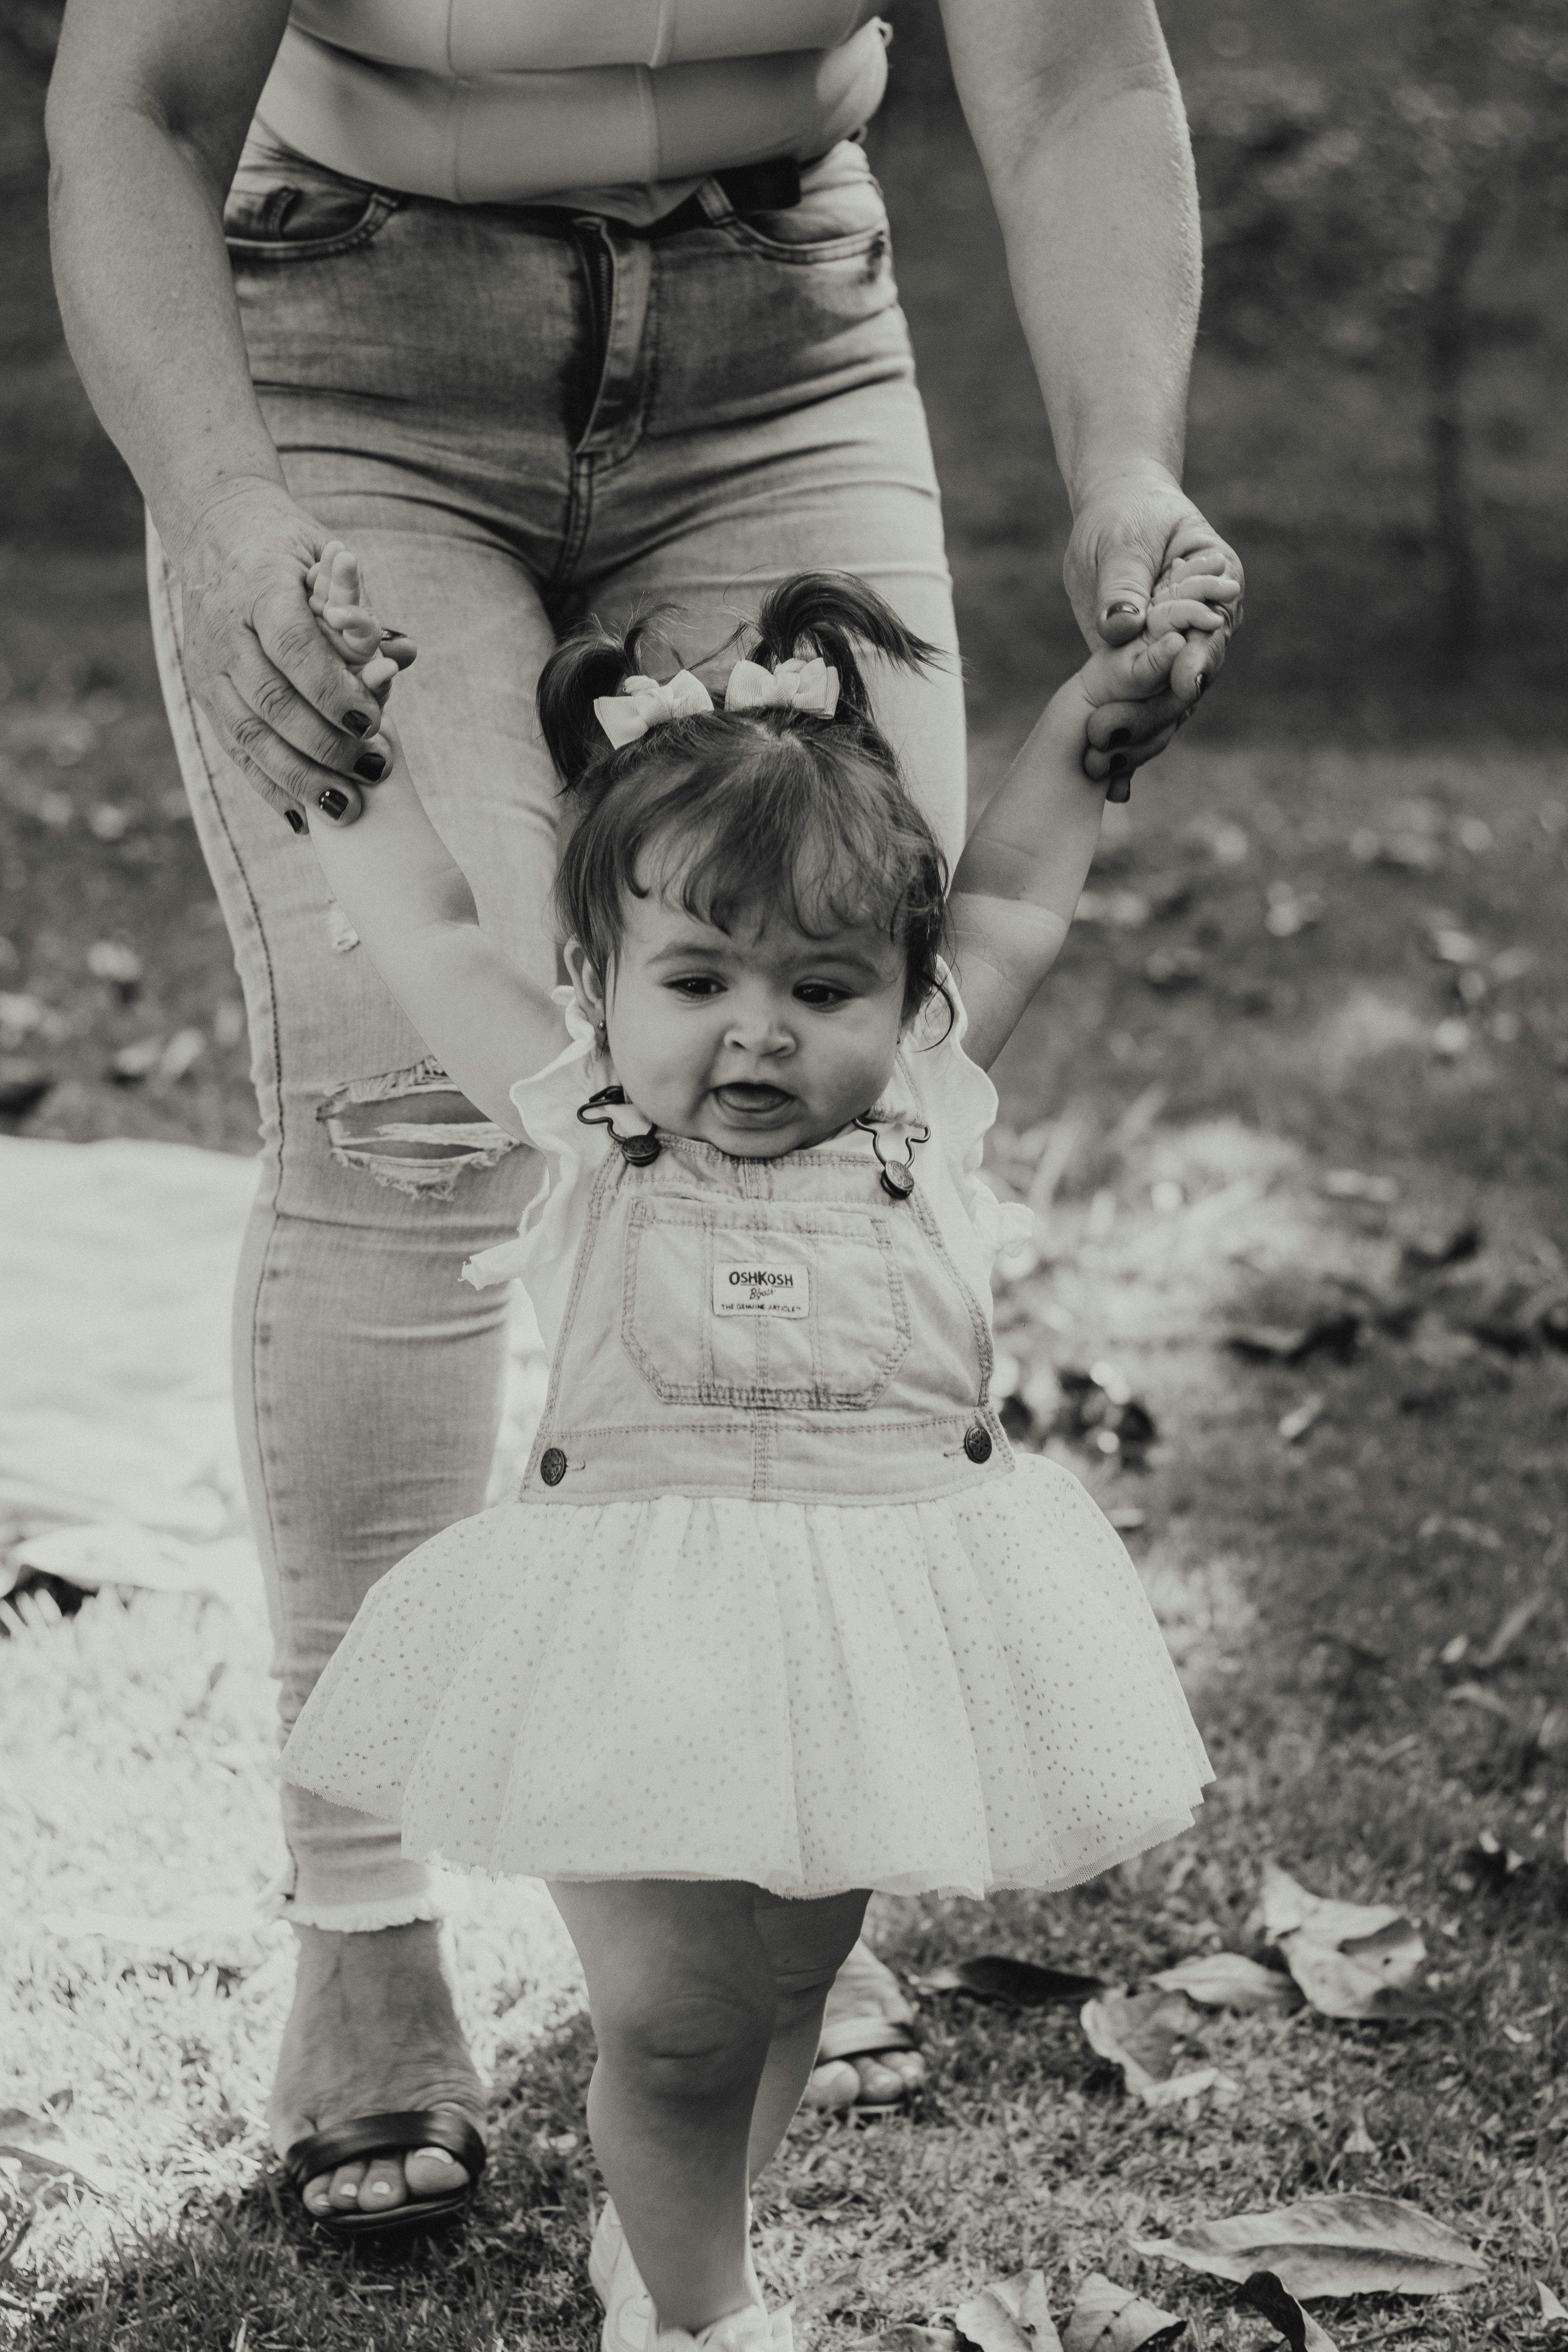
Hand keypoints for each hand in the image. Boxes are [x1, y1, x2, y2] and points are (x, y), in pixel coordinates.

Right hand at [174, 487, 415, 828]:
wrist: (214, 532)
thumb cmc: (288, 548)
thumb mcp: (325, 559)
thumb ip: (361, 609)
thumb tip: (406, 652)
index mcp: (257, 589)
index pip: (293, 647)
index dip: (333, 690)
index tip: (373, 721)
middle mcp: (223, 631)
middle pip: (272, 700)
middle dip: (326, 744)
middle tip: (374, 771)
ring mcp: (207, 667)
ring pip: (249, 734)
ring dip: (300, 778)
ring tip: (347, 809)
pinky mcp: (203, 696)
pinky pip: (235, 750)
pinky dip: (270, 787)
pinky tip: (305, 819)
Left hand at [1063, 466, 1242, 796]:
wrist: (1114, 518)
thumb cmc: (1125, 516)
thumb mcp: (1122, 540)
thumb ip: (1122, 584)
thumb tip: (1121, 628)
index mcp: (1219, 588)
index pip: (1212, 631)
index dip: (1197, 660)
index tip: (1182, 684)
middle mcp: (1205, 631)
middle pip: (1190, 681)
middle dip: (1155, 712)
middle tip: (1113, 735)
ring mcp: (1175, 659)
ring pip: (1166, 708)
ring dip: (1137, 739)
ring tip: (1101, 767)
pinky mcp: (1142, 677)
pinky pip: (1141, 715)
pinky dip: (1127, 749)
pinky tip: (1112, 788)